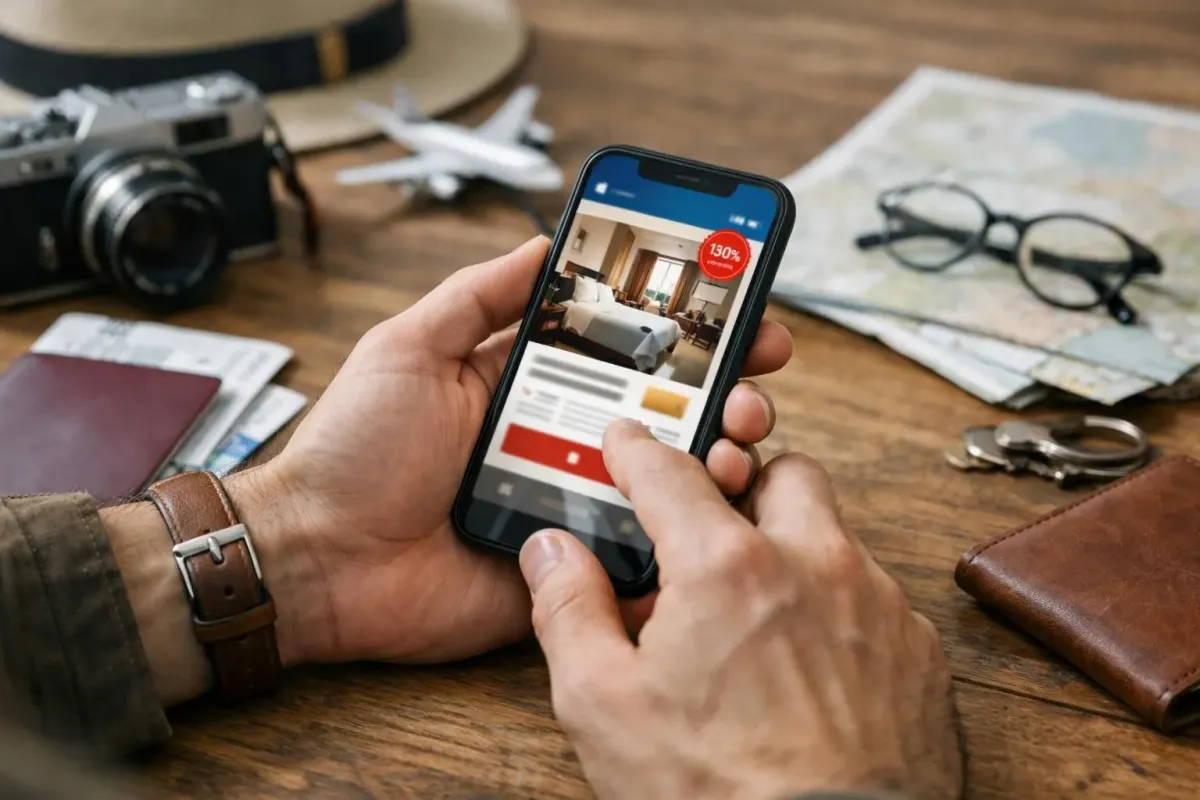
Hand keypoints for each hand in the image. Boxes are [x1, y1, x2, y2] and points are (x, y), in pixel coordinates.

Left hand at [235, 236, 793, 665]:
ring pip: (665, 480)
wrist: (319, 560)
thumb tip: (542, 244)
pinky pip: (642, 552)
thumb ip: (479, 296)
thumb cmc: (354, 451)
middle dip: (723, 385)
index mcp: (528, 386)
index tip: (735, 304)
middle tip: (756, 370)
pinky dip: (685, 533)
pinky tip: (715, 507)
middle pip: (663, 410)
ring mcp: (571, 505)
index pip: (623, 348)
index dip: (682, 328)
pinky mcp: (572, 567)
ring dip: (719, 451)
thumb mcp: (409, 347)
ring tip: (737, 434)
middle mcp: (560, 442)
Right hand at [519, 422, 963, 799]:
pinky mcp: (917, 649)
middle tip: (712, 531)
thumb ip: (569, 610)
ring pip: (834, 534)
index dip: (637, 450)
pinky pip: (875, 596)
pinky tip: (810, 661)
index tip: (627, 442)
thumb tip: (552, 553)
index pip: (669, 472)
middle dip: (744, 486)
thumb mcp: (604, 706)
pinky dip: (839, 609)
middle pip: (781, 472)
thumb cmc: (722, 792)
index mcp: (726, 566)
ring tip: (758, 610)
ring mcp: (876, 603)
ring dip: (794, 549)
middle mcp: (812, 564)